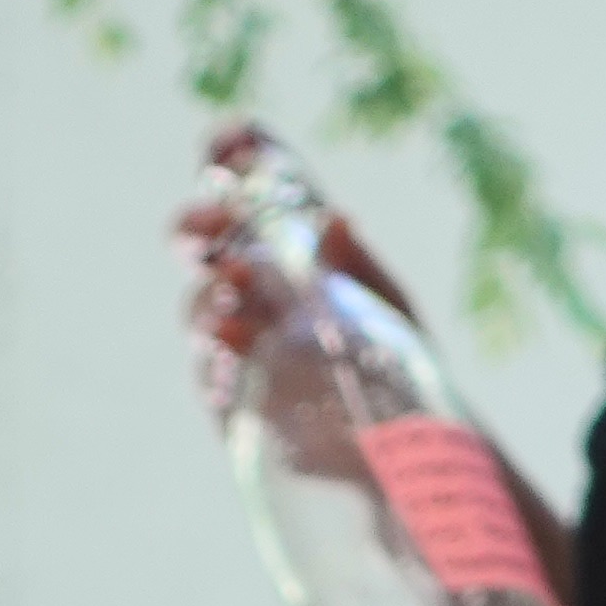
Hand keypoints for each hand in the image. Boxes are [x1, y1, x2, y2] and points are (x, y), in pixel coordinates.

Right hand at [176, 143, 419, 423]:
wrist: (404, 463)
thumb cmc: (405, 380)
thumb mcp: (391, 314)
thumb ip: (359, 268)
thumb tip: (333, 220)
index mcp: (302, 251)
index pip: (260, 188)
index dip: (238, 157)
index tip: (227, 142)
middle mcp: (264, 292)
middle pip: (211, 242)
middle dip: (200, 224)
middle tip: (211, 224)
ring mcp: (243, 347)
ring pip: (203, 304)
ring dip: (207, 290)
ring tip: (230, 288)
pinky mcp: (234, 404)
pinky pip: (209, 372)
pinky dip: (214, 353)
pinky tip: (233, 341)